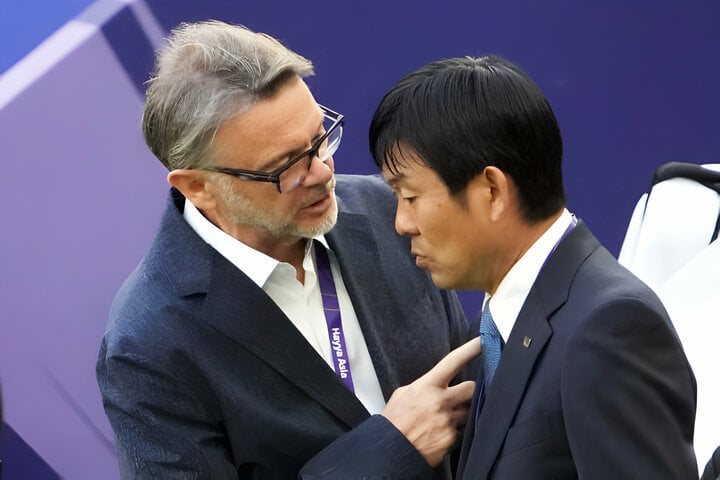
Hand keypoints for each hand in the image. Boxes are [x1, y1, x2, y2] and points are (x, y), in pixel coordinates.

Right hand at [381, 338, 479, 466]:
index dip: (470, 350)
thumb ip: (423, 387)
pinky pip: (460, 432)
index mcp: (428, 386)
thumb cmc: (394, 421)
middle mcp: (441, 402)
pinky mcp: (452, 439)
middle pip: (472, 388)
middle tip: (466, 394)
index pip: (453, 362)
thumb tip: (435, 385)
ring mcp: (449, 421)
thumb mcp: (403, 394)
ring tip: (441, 420)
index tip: (483, 341)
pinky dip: (451, 432)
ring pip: (467, 412)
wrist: (391, 452)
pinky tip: (437, 435)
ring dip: (460, 413)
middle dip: (472, 390)